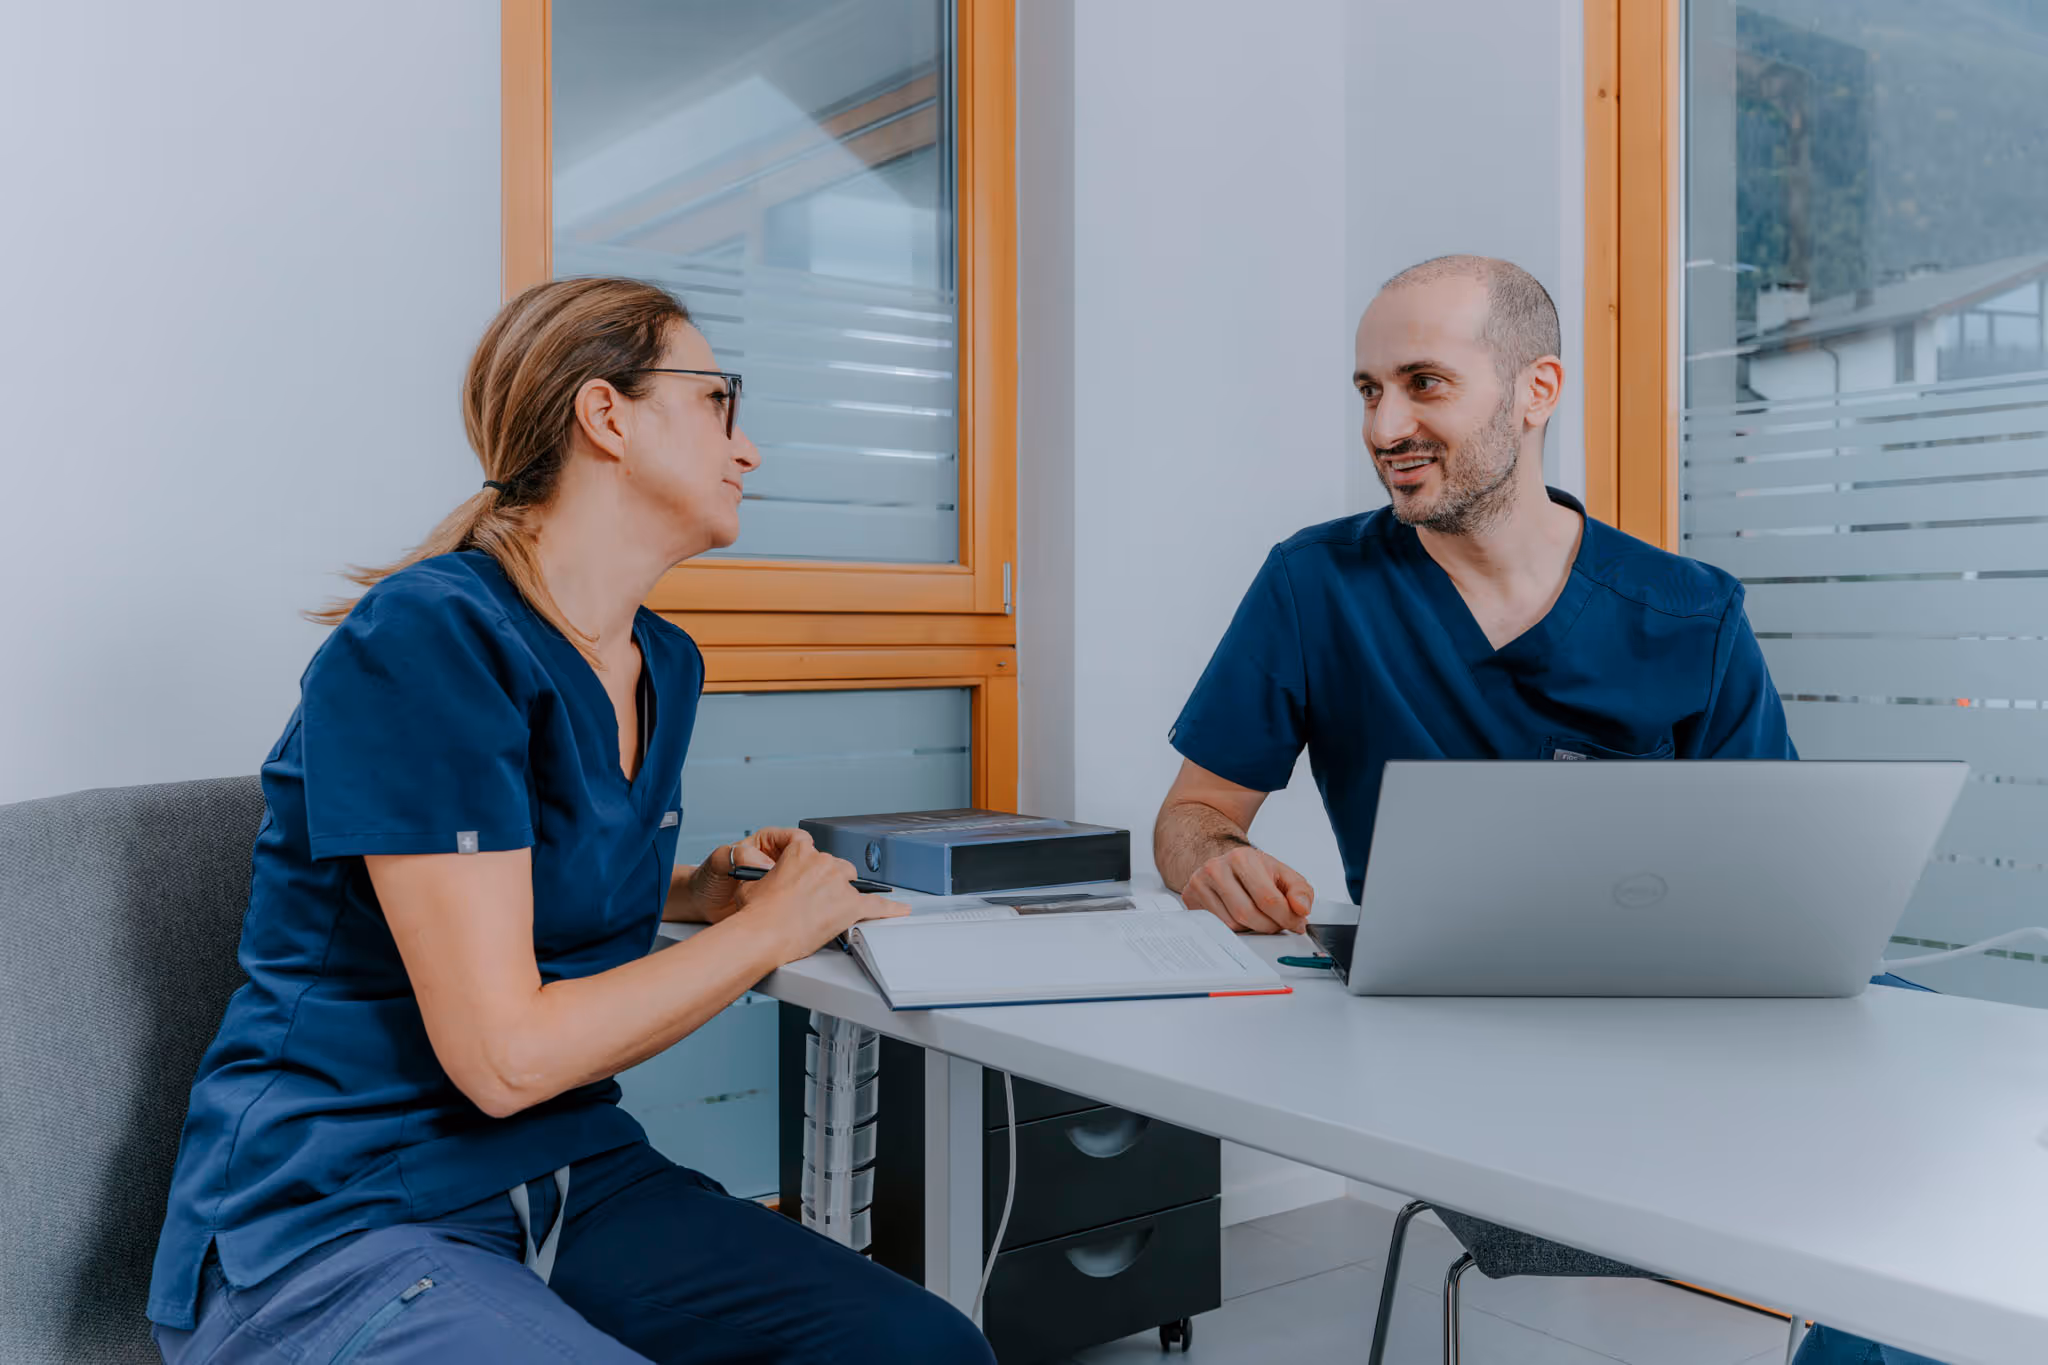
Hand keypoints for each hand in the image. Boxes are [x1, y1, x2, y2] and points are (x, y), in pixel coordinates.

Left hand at [681, 827, 794, 924]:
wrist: (701, 904)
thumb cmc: (708, 878)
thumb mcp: (719, 860)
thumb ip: (740, 856)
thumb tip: (764, 864)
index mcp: (767, 842)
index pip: (796, 838)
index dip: (801, 847)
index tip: (797, 861)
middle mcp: (775, 859)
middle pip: (803, 860)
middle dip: (801, 871)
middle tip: (791, 883)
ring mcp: (777, 880)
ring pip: (799, 881)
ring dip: (795, 890)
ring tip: (783, 897)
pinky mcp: (776, 899)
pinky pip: (790, 900)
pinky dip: (789, 904)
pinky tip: (780, 908)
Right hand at [729, 828, 907, 960]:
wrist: (764, 934)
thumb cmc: (757, 914)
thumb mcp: (752, 885)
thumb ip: (763, 875)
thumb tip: (762, 879)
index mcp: (800, 853)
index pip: (811, 849)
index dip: (810, 865)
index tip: (809, 874)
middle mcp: (824, 863)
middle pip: (835, 867)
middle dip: (827, 882)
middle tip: (814, 901)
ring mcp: (840, 884)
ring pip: (852, 883)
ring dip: (846, 894)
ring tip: (833, 910)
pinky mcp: (851, 906)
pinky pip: (877, 906)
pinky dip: (890, 908)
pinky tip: (899, 909)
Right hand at [1181, 843, 1313, 934]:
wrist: (1223, 862)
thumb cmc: (1254, 870)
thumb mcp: (1282, 874)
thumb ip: (1300, 891)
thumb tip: (1301, 910)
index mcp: (1242, 858)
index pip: (1268, 898)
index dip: (1287, 917)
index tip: (1296, 923)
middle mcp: (1216, 868)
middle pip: (1248, 914)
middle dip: (1269, 926)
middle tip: (1279, 924)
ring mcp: (1199, 883)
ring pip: (1232, 925)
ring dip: (1252, 929)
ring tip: (1260, 918)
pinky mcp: (1190, 898)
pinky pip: (1217, 927)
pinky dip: (1235, 929)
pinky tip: (1242, 918)